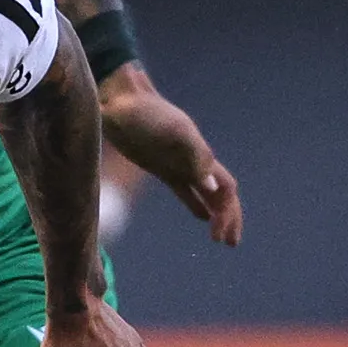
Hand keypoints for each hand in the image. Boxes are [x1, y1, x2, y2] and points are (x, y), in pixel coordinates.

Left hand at [98, 80, 243, 244]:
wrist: (119, 102)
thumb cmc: (145, 114)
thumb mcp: (172, 132)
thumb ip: (195, 156)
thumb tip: (213, 187)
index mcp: (202, 154)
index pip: (226, 189)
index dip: (229, 212)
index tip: (221, 235)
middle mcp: (195, 161)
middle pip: (222, 194)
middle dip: (229, 218)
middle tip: (228, 244)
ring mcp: (179, 164)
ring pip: (207, 194)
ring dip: (217, 214)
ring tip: (219, 238)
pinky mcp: (162, 168)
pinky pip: (185, 190)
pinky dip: (195, 204)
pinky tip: (201, 217)